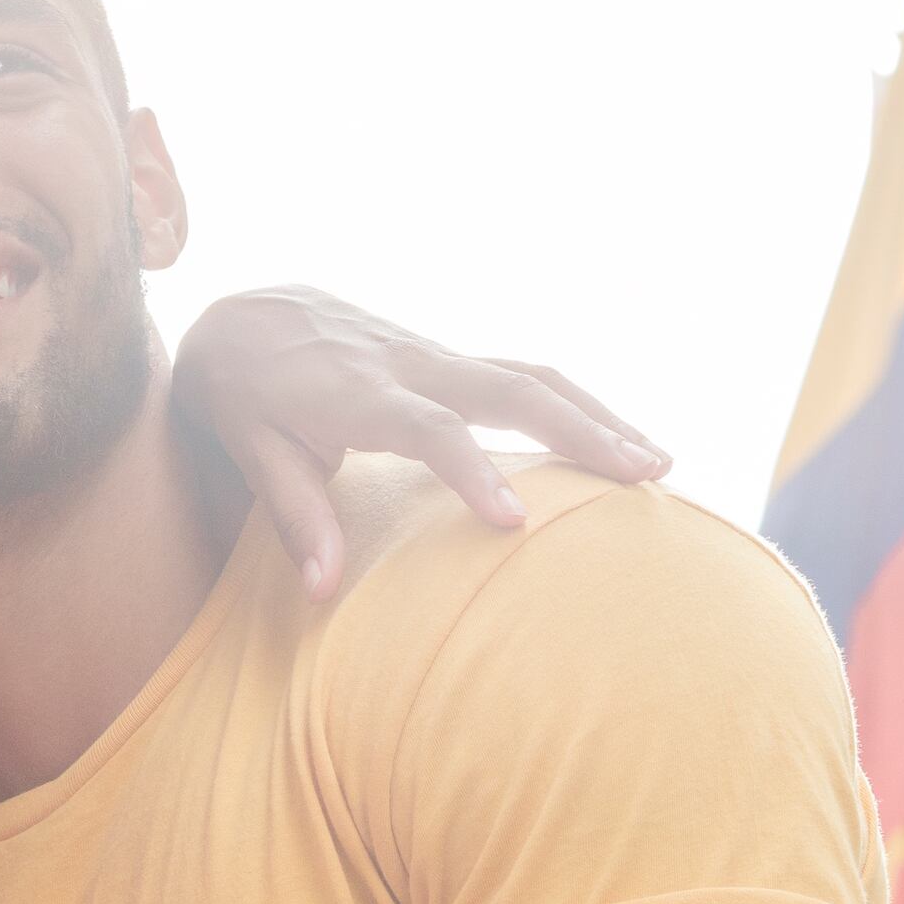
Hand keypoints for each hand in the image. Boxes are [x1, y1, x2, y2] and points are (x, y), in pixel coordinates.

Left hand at [169, 287, 668, 599]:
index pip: (430, 431)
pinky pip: (522, 374)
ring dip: (598, 414)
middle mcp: (412, 365)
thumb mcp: (252, 452)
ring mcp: (437, 355)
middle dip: (583, 432)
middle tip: (647, 477)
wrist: (244, 313)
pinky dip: (574, 404)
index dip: (472, 473)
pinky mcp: (449, 357)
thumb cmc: (245, 392)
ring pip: (533, 373)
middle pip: (513, 388)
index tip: (515, 525)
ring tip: (659, 461)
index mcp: (362, 395)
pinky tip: (613, 438)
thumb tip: (323, 589)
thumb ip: (295, 517)